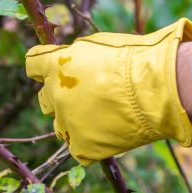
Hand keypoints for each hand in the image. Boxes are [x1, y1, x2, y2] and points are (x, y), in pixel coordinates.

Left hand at [25, 18, 191, 164]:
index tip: (54, 70)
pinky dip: (89, 143)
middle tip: (86, 95)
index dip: (43, 67)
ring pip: (60, 125)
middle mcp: (56, 93)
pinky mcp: (83, 146)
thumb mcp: (99, 45)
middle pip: (45, 98)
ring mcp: (67, 121)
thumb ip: (77, 56)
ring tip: (102, 115)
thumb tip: (71, 61)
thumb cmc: (135, 58)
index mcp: (57, 65)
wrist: (158, 87)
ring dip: (74, 120)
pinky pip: (77, 148)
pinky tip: (107, 133)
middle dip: (60, 95)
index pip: (32, 65)